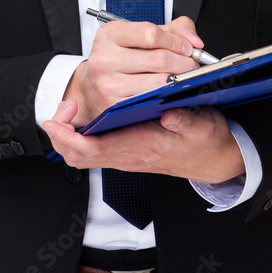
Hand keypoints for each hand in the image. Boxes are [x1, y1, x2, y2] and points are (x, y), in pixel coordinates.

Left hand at [42, 101, 245, 182]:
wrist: (214, 159)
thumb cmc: (206, 142)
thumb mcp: (203, 127)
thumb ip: (186, 122)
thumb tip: (170, 115)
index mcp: (141, 148)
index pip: (94, 149)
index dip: (69, 136)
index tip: (57, 119)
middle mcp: (129, 155)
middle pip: (80, 156)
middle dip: (61, 137)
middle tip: (57, 113)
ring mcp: (126, 155)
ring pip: (84, 154)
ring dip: (68, 137)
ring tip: (66, 112)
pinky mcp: (129, 151)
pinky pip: (95, 151)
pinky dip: (82, 137)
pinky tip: (84, 119)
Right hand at [63, 15, 202, 127]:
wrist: (91, 87)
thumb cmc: (119, 58)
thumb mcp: (138, 35)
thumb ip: (171, 30)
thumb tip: (194, 41)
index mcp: (109, 34)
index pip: (150, 34)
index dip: (175, 41)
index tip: (187, 47)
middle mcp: (104, 58)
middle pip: (158, 59)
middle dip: (184, 62)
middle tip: (192, 64)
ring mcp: (107, 83)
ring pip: (158, 82)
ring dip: (179, 80)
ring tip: (184, 77)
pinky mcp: (113, 106)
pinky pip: (150, 100)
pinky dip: (166, 95)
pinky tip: (170, 91)